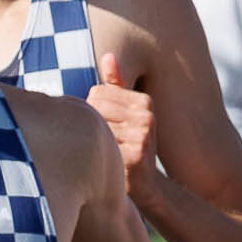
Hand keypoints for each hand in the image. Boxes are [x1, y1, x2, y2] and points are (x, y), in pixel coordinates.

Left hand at [88, 53, 161, 212]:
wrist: (145, 186)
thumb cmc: (131, 145)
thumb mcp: (127, 114)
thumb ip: (116, 85)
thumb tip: (109, 56)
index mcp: (144, 102)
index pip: (98, 91)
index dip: (96, 109)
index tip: (110, 126)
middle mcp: (147, 117)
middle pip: (95, 105)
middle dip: (95, 122)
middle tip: (108, 141)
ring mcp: (142, 136)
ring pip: (96, 124)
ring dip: (96, 139)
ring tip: (110, 151)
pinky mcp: (135, 156)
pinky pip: (100, 143)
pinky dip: (99, 153)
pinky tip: (111, 162)